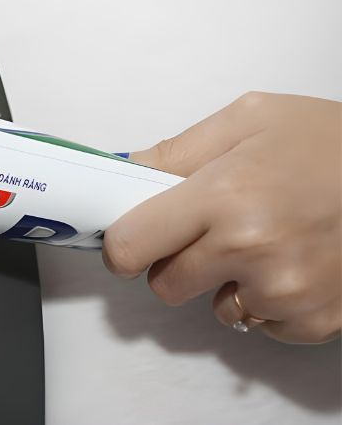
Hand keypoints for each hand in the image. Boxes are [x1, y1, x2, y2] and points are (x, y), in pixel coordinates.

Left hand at [103, 92, 340, 343]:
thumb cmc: (331, 140)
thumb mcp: (249, 119)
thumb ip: (175, 151)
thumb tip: (121, 174)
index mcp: (224, 194)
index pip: (130, 247)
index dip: (125, 243)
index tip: (133, 236)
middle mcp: (250, 250)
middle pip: (164, 285)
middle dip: (174, 261)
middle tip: (208, 230)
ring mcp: (285, 292)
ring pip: (213, 308)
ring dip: (225, 283)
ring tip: (265, 240)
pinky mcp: (313, 320)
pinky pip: (259, 324)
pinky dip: (267, 301)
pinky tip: (293, 262)